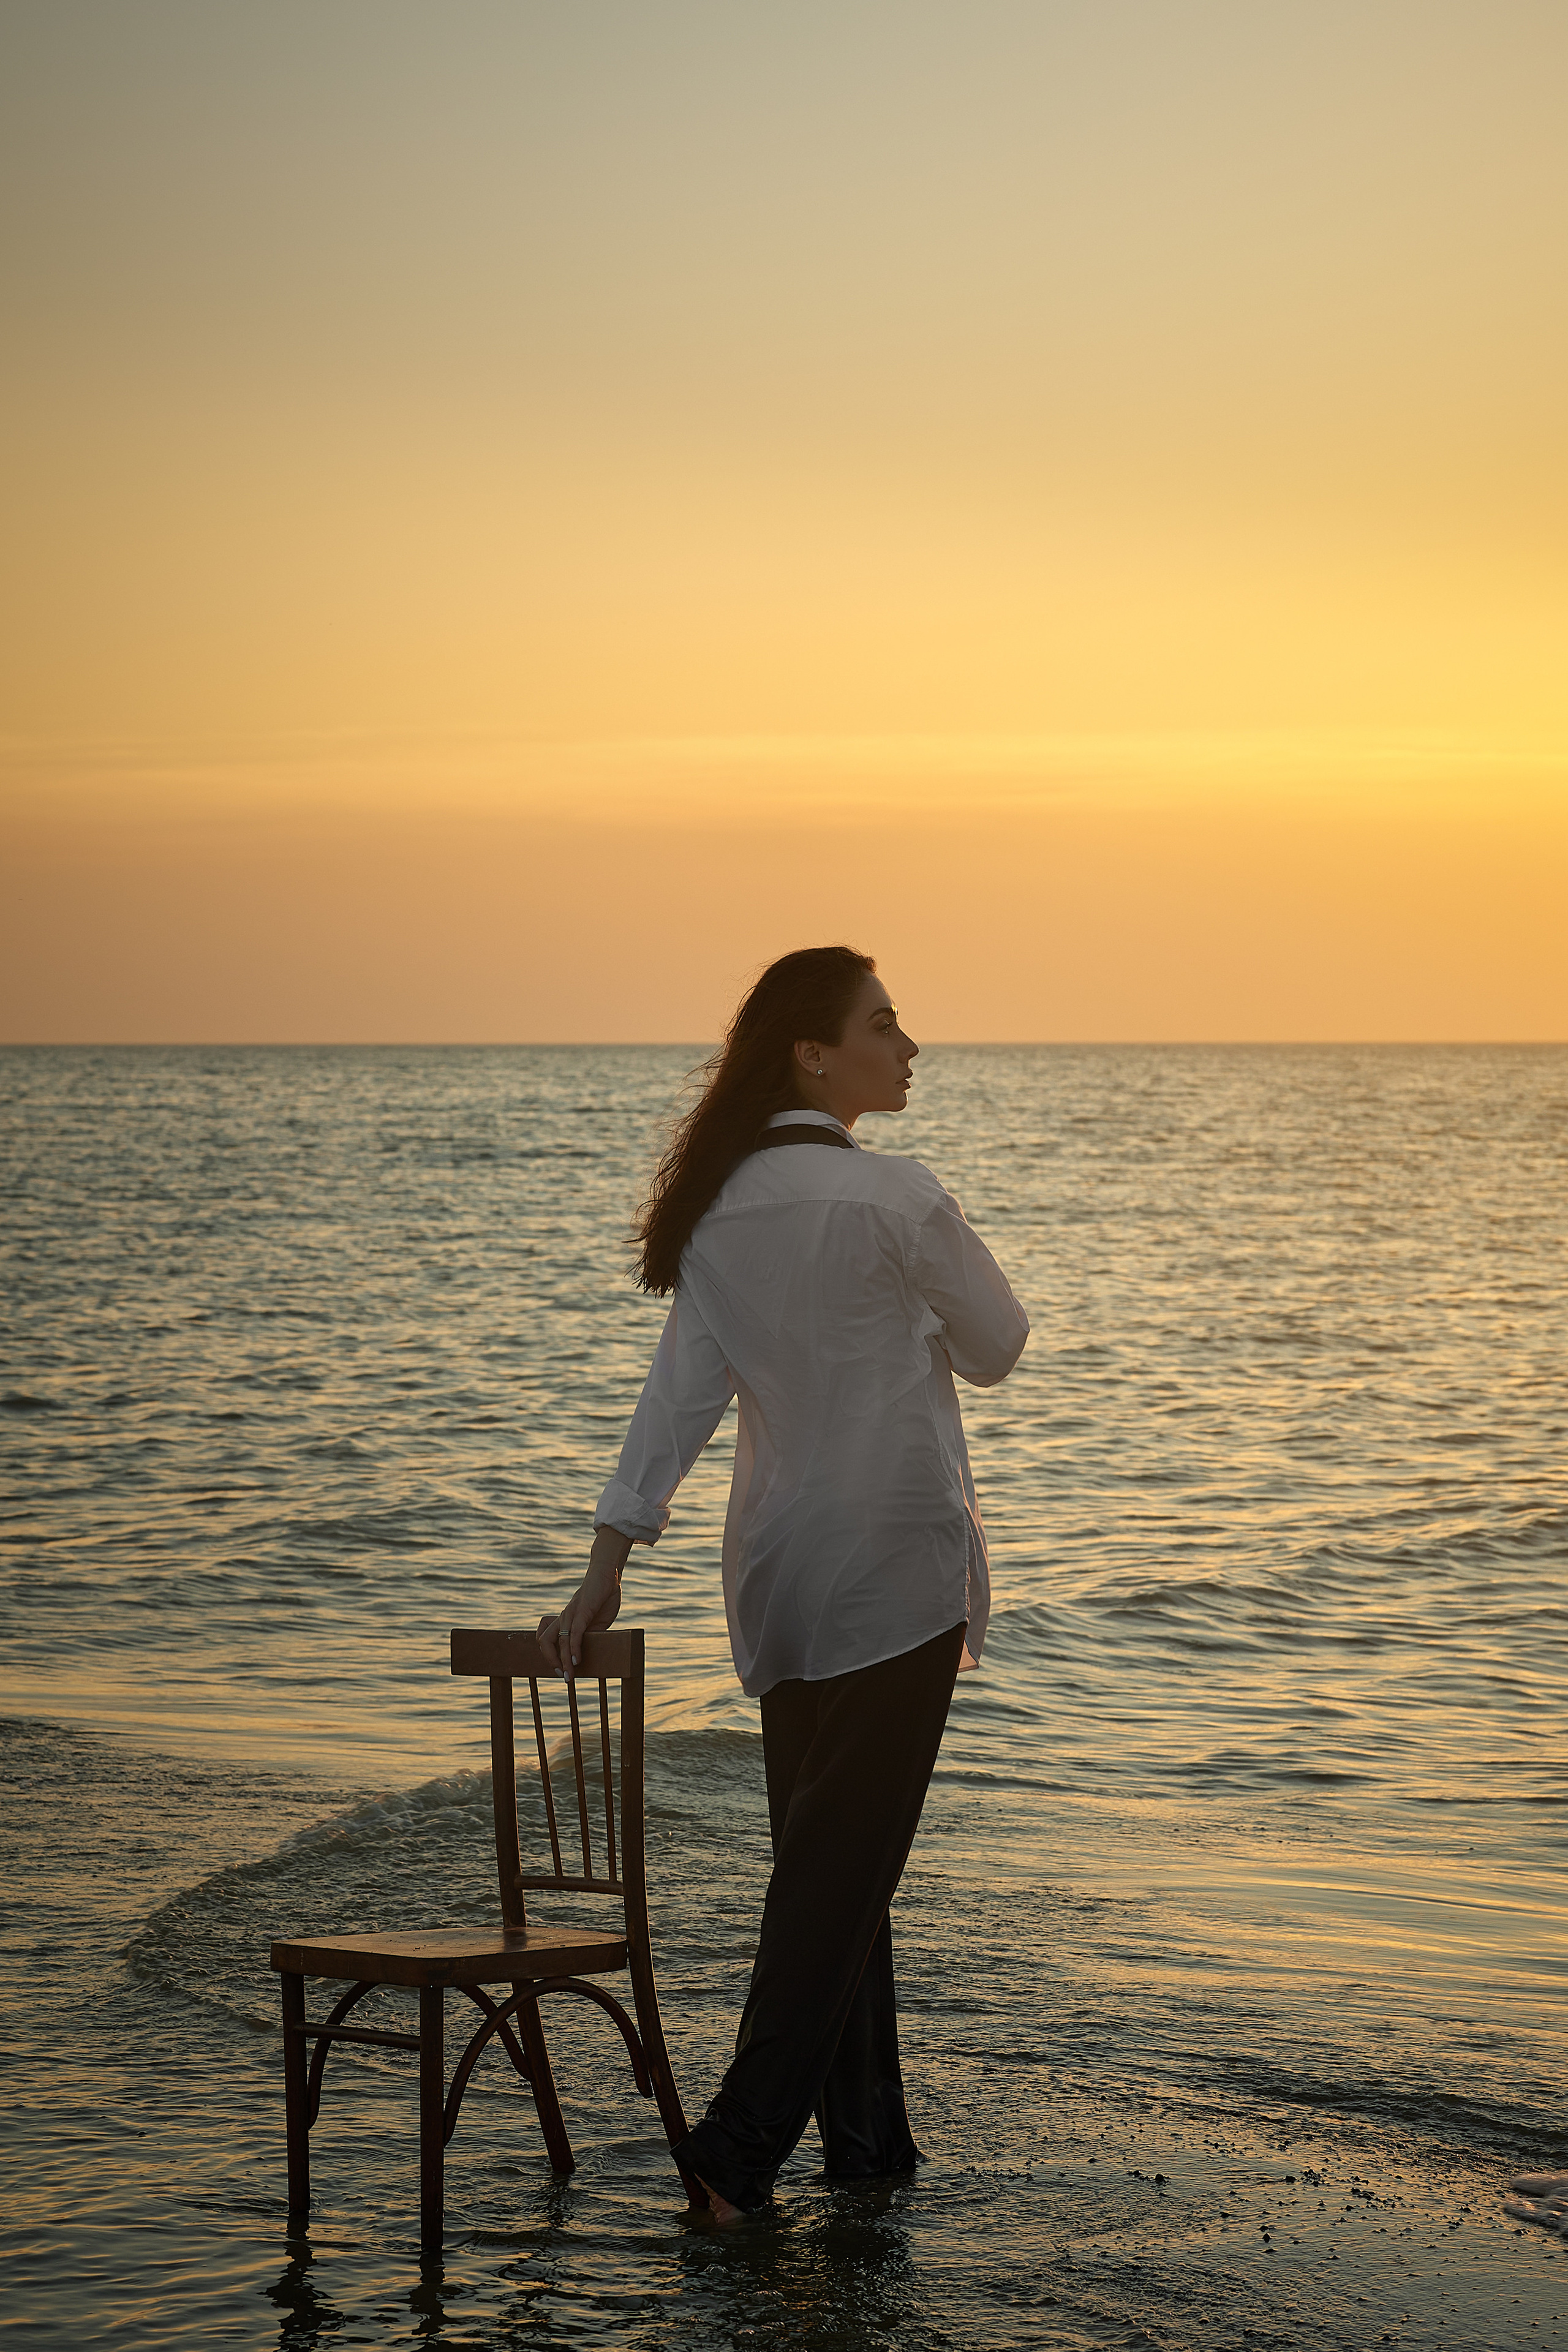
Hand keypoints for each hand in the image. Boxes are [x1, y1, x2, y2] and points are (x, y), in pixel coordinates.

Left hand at [537, 1527, 631, 1677]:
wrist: (608, 1575)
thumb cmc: (602, 1597)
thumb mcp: (597, 1622)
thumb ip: (591, 1635)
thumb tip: (589, 1653)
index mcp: (565, 1620)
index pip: (548, 1641)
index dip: (551, 1657)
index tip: (562, 1671)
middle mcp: (563, 1618)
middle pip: (544, 1642)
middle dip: (551, 1661)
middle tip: (563, 1676)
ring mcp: (570, 1614)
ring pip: (559, 1641)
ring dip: (563, 1661)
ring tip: (570, 1675)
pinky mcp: (581, 1612)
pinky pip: (574, 1633)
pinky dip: (573, 1649)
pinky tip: (577, 1660)